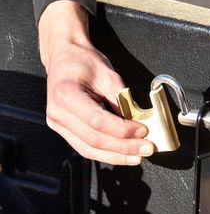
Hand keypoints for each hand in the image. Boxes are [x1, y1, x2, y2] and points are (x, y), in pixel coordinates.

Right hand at [39, 1, 152, 165]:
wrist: (64, 56)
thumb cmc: (83, 62)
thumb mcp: (108, 75)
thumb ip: (123, 101)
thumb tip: (140, 122)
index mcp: (66, 94)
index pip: (98, 121)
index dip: (123, 130)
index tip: (144, 131)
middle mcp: (58, 112)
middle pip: (95, 140)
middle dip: (124, 147)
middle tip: (147, 148)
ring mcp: (58, 124)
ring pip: (90, 149)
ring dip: (117, 156)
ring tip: (138, 156)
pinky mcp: (64, 131)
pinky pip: (86, 149)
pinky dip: (107, 154)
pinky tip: (124, 155)